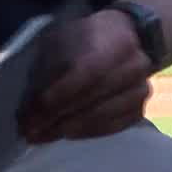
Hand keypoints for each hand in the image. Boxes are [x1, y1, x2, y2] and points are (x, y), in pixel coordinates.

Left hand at [18, 10, 154, 144]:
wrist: (125, 35)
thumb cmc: (87, 35)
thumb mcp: (64, 38)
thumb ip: (51, 66)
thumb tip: (33, 103)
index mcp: (116, 41)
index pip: (87, 73)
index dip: (59, 94)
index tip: (33, 110)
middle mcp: (134, 67)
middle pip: (93, 99)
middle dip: (57, 117)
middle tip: (30, 131)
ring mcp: (140, 90)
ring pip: (102, 117)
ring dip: (68, 129)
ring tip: (42, 135)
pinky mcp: (139, 109)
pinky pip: (111, 127)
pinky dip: (85, 132)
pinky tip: (65, 133)